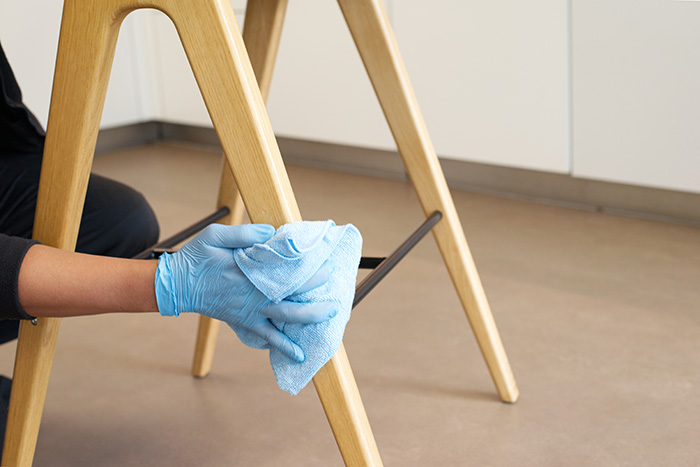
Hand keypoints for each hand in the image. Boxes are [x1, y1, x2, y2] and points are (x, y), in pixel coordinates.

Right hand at [154, 223, 335, 361]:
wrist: (177, 286)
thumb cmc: (196, 258)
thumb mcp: (215, 236)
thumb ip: (244, 233)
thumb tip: (272, 232)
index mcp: (248, 273)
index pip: (285, 271)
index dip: (308, 269)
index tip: (325, 265)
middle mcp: (253, 295)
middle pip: (292, 297)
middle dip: (316, 295)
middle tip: (334, 289)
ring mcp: (250, 311)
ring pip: (285, 319)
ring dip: (309, 318)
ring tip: (329, 315)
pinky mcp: (244, 322)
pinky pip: (267, 337)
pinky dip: (283, 346)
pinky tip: (299, 353)